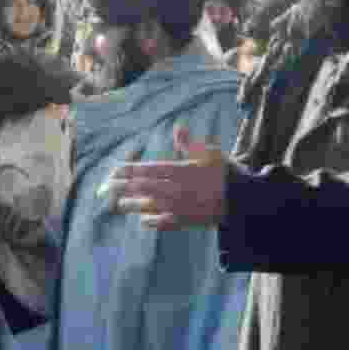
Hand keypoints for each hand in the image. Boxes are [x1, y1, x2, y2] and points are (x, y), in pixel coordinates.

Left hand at [103, 126, 226, 228]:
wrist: (245, 202)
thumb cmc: (227, 174)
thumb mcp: (211, 154)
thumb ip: (190, 144)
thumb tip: (178, 127)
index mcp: (181, 172)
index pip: (148, 170)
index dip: (129, 171)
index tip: (113, 171)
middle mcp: (176, 190)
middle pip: (143, 188)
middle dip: (121, 187)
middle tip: (103, 188)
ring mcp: (180, 208)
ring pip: (149, 206)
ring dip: (132, 205)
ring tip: (117, 204)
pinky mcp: (186, 222)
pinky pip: (164, 223)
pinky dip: (152, 221)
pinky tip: (143, 220)